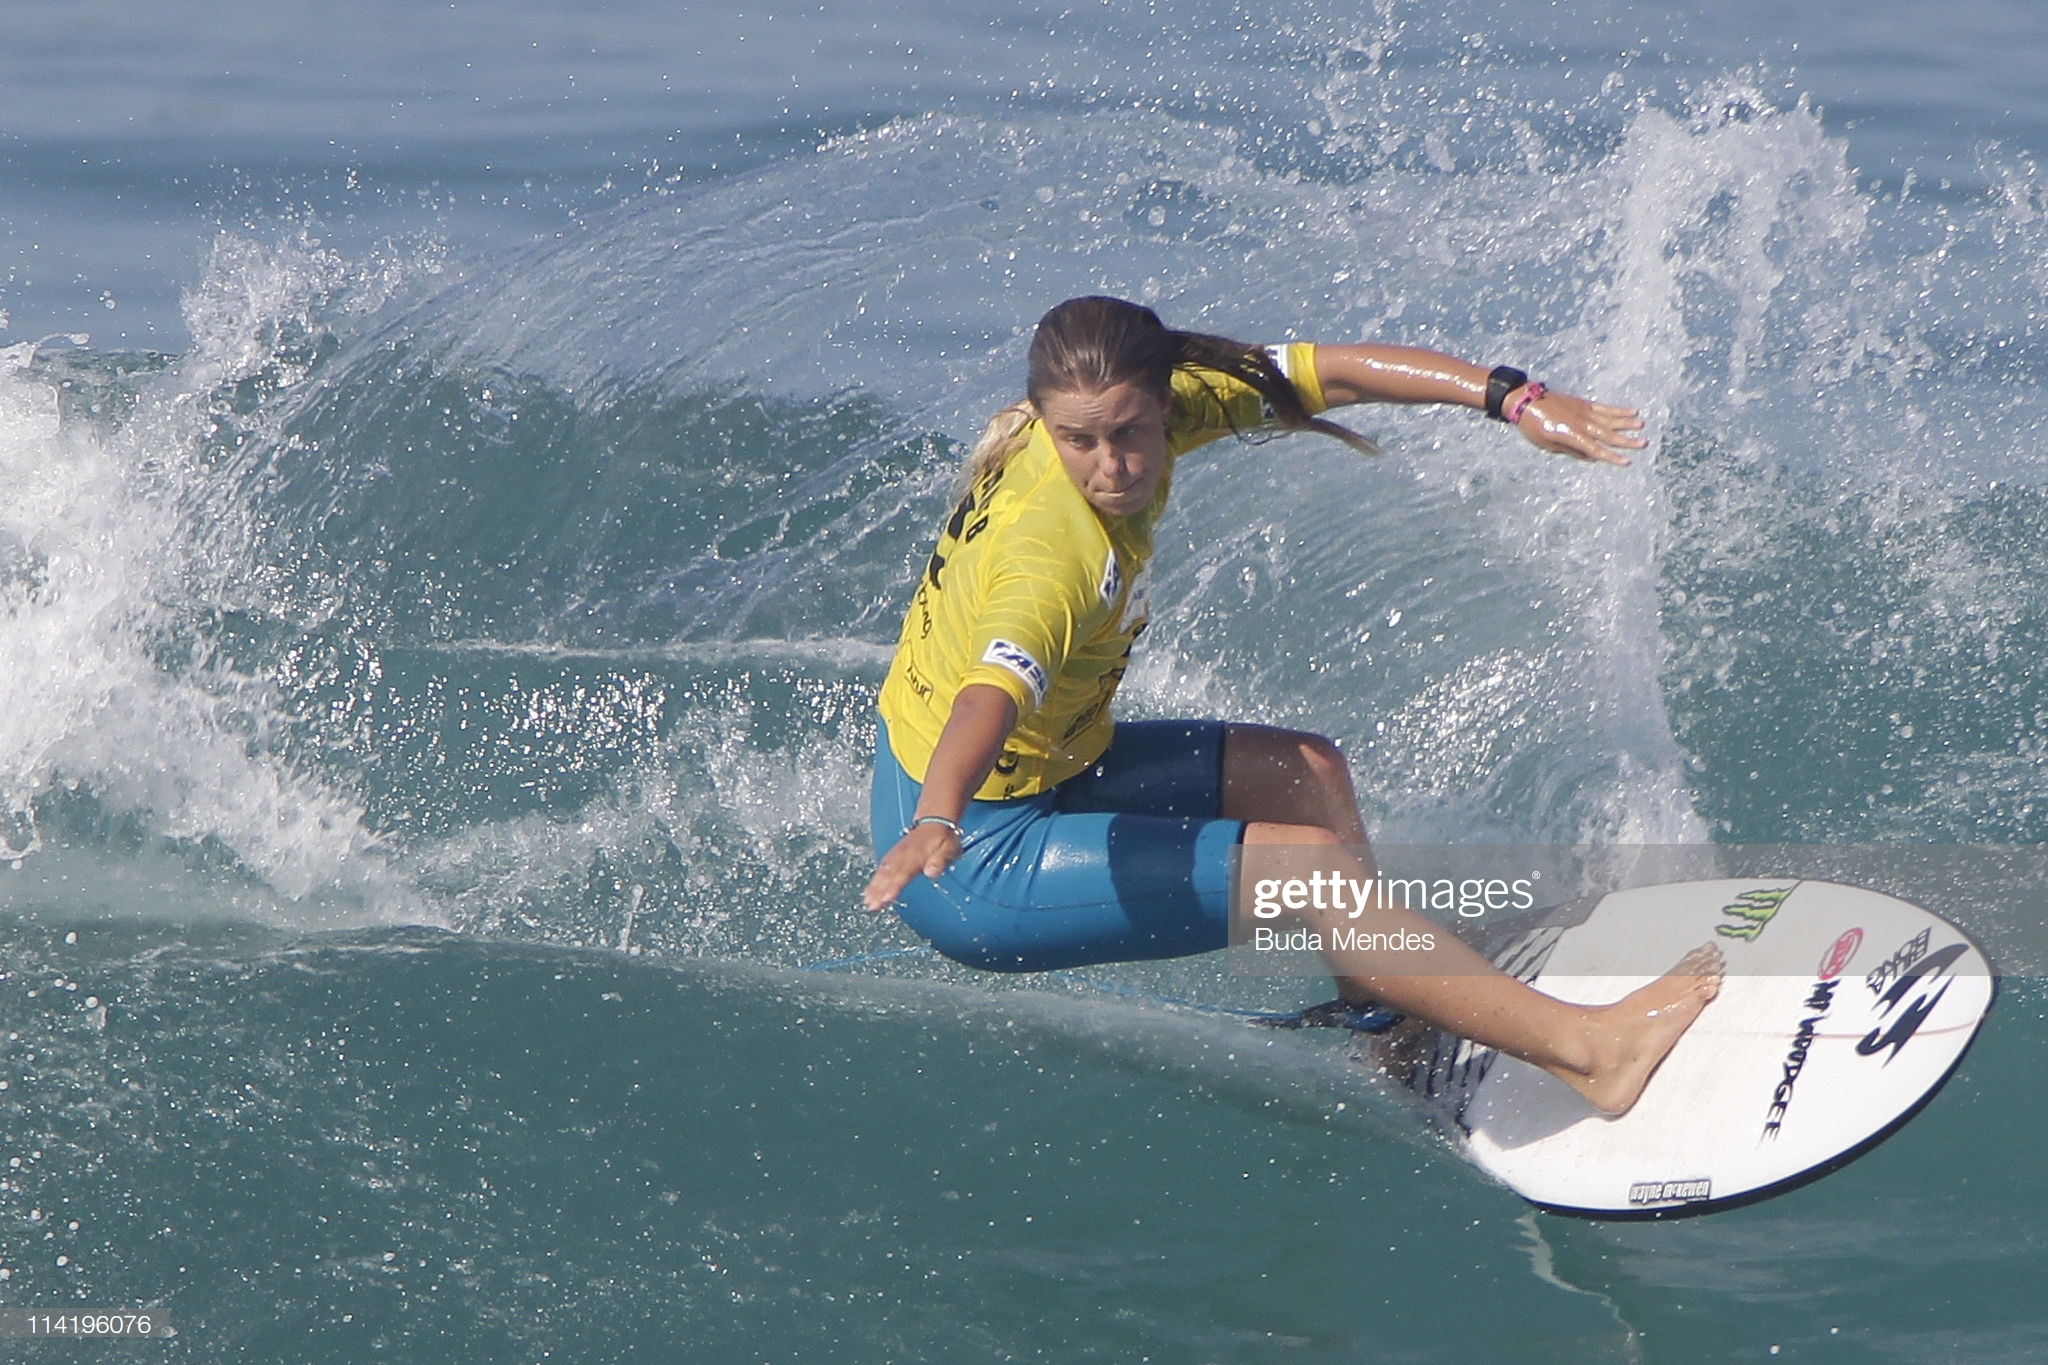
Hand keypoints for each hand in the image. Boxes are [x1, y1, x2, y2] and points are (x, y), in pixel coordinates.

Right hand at [862, 823, 963, 911]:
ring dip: (874, 887)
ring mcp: (896, 854)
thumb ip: (939, 860)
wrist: (935, 820)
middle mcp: (903, 854)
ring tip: (868, 902)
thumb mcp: (949, 847)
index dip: (894, 886)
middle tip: (872, 905)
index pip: (904, 873)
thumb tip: (931, 872)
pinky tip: (869, 892)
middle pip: (889, 874)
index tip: (886, 897)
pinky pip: (882, 868)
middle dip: (880, 890)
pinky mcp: (893, 855)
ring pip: (883, 872)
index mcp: (916, 854)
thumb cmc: (943, 838)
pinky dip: (875, 880)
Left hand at [1512, 389, 1644, 465]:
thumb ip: (1572, 450)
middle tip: (1644, 444)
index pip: (1595, 449)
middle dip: (1626, 440)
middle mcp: (1580, 423)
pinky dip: (1618, 410)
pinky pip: (1605, 407)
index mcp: (1570, 435)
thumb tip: (1592, 457)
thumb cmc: (1533, 426)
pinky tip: (1632, 411)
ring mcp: (1584, 411)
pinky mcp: (1584, 403)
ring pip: (1609, 419)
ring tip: (1642, 426)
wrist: (1526, 401)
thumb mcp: (1548, 444)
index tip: (1627, 462)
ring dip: (1627, 423)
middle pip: (1607, 434)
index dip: (1611, 456)